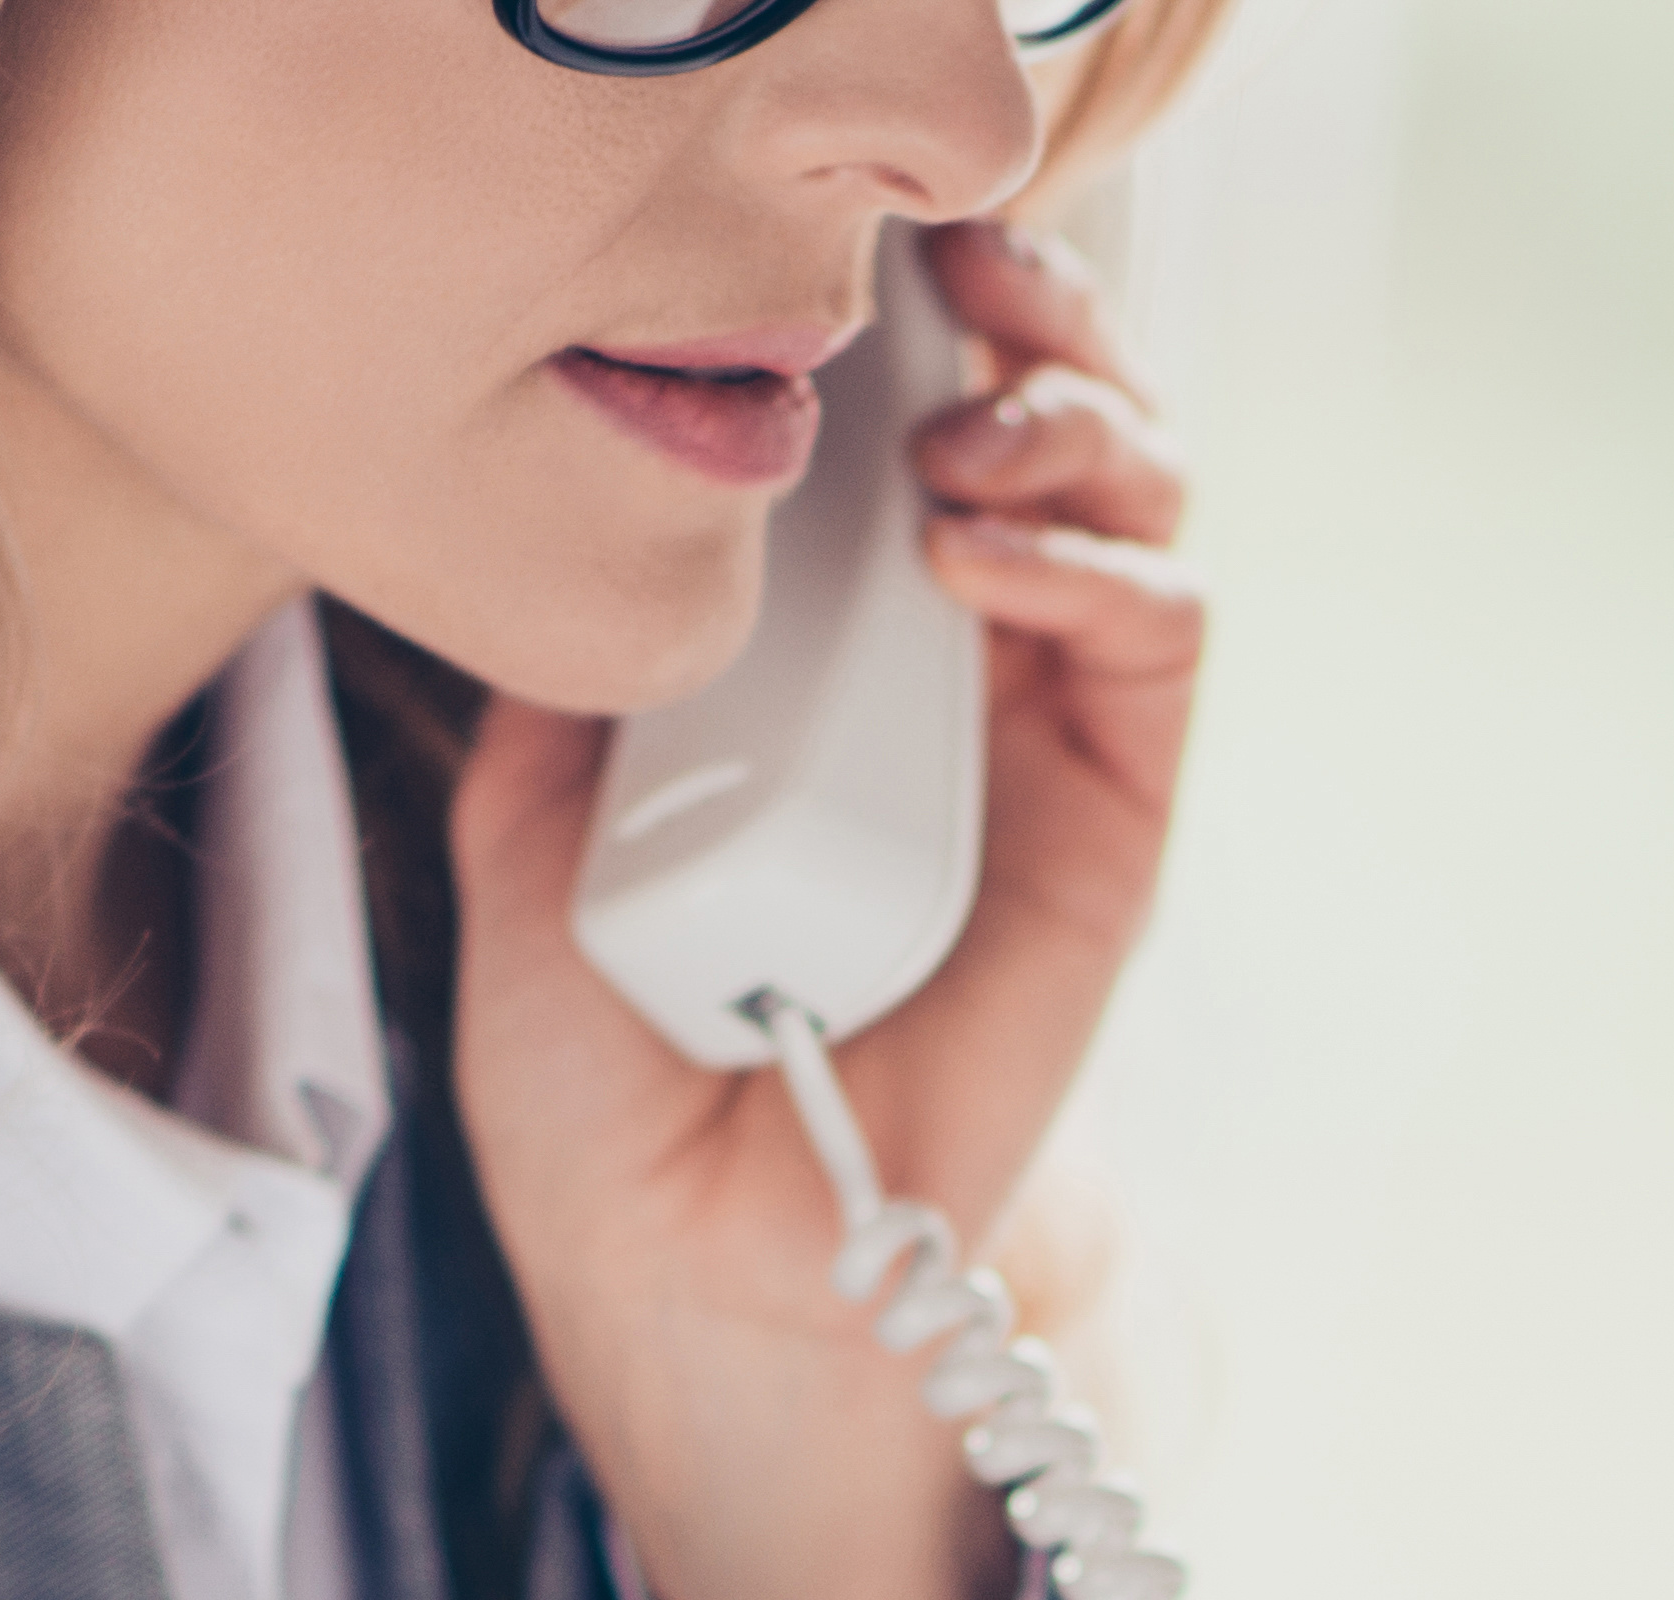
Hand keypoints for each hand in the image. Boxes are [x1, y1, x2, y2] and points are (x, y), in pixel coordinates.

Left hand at [445, 218, 1198, 1599]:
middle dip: (1023, 316)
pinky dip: (1099, 562)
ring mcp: (1034, 748)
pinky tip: (991, 553)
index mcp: (817, 655)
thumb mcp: (518, 832)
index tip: (846, 261)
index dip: (906, 318)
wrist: (692, 1262)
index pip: (897, 432)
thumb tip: (566, 524)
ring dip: (1073, 419)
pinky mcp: (1107, 834)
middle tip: (955, 280)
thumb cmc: (607, 1079)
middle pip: (1041, 425)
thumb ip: (555, 679)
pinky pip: (1155, 647)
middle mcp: (945, 678)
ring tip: (968, 440)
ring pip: (1129, 507)